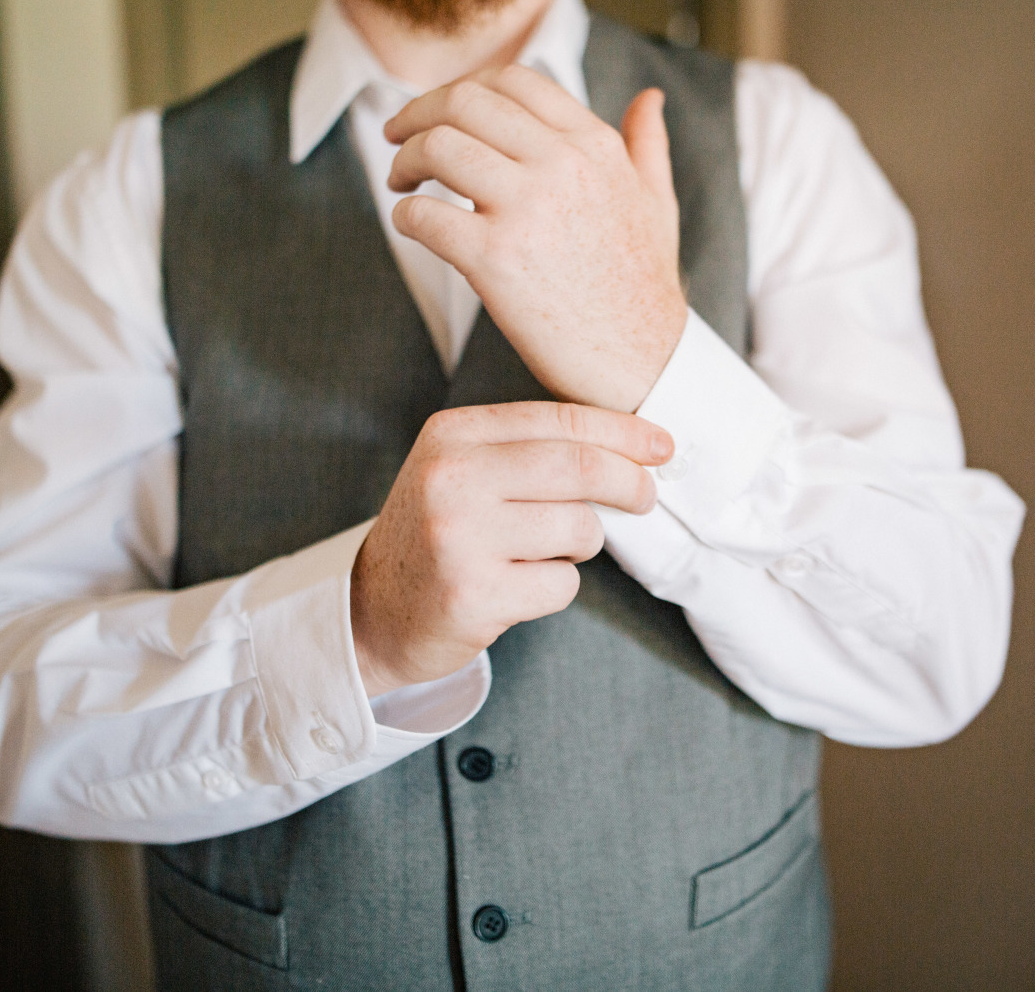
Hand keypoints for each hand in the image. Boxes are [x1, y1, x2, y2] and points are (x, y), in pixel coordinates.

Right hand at [350, 401, 672, 696]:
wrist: (373, 613)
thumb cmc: (439, 536)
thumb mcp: (461, 470)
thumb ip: (529, 449)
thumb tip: (635, 446)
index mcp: (451, 436)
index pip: (558, 420)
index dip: (622, 432)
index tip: (661, 446)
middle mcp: (450, 479)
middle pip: (578, 468)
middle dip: (629, 482)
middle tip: (645, 497)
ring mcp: (459, 538)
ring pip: (578, 528)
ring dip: (582, 545)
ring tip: (546, 552)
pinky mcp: (473, 595)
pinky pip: (561, 584)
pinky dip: (557, 587)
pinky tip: (518, 588)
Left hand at [385, 67, 687, 413]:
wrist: (644, 361)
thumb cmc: (644, 288)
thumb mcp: (657, 202)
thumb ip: (648, 144)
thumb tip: (650, 97)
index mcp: (594, 145)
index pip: (512, 81)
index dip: (463, 88)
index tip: (442, 112)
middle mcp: (561, 165)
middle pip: (464, 102)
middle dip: (418, 114)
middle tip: (400, 138)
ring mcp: (526, 210)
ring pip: (437, 148)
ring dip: (405, 161)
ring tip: (402, 183)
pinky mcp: (495, 260)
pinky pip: (424, 215)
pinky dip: (404, 215)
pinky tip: (411, 225)